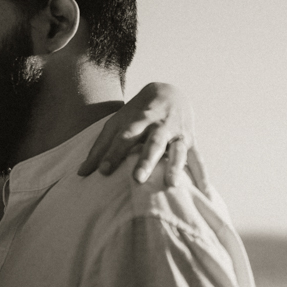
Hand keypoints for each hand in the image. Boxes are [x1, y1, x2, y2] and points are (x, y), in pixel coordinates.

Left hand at [78, 82, 196, 185]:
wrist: (169, 92)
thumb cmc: (136, 114)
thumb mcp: (116, 123)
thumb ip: (99, 149)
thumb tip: (81, 173)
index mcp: (139, 119)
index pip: (125, 136)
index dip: (114, 153)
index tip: (102, 171)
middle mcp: (160, 125)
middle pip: (153, 143)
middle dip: (147, 160)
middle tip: (138, 178)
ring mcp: (178, 133)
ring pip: (178, 151)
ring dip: (175, 167)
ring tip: (171, 185)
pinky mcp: (191, 141)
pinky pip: (198, 160)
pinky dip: (203, 176)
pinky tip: (205, 194)